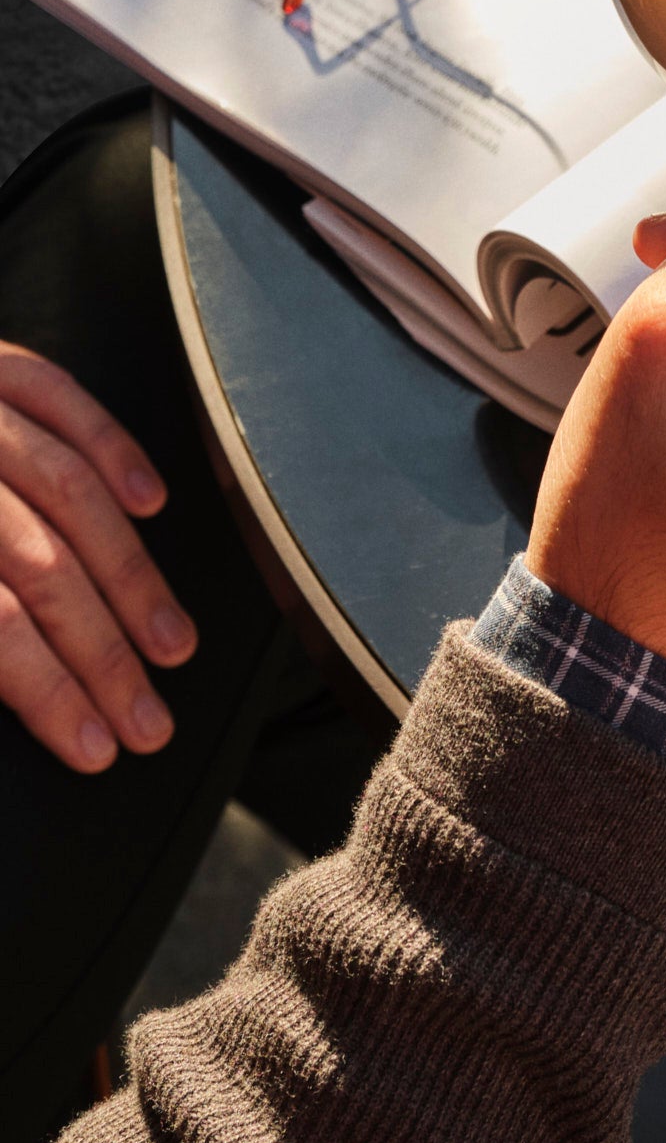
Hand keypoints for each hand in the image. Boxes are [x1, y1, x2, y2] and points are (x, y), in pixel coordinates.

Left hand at [0, 346, 196, 771]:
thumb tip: (7, 688)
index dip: (46, 691)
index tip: (93, 747)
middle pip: (39, 565)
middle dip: (105, 653)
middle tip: (150, 720)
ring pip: (68, 491)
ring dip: (131, 574)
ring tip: (172, 644)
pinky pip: (57, 394)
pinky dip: (113, 447)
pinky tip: (150, 502)